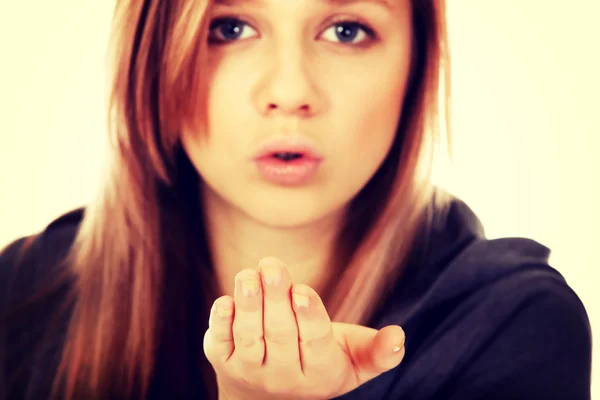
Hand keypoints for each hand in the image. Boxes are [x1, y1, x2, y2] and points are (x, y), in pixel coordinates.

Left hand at [203, 257, 405, 399]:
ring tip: (249, 274)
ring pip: (250, 337)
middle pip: (280, 334)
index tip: (301, 291)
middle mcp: (284, 377)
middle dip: (275, 299)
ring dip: (248, 305)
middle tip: (272, 266)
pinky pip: (220, 343)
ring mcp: (251, 372)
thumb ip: (377, 352)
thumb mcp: (353, 362)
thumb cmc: (319, 364)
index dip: (308, 316)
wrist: (271, 398)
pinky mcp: (225, 363)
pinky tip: (226, 300)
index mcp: (320, 372)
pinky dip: (221, 322)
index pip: (315, 342)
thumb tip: (399, 336)